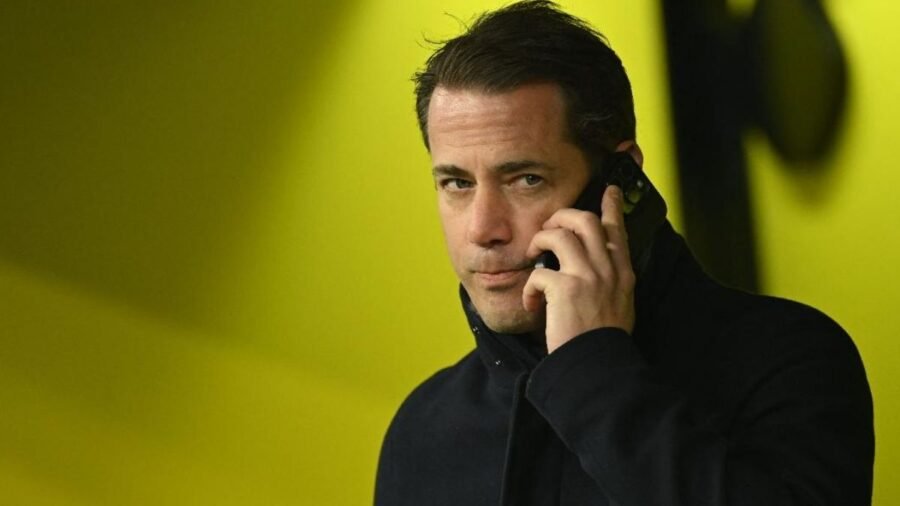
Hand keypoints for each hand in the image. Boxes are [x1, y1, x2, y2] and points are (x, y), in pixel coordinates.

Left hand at [523, 185, 635, 352]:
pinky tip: (532, 305)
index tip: (610, 190)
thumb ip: (610, 282)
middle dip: (562, 216)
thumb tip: (592, 268)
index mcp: (623, 273)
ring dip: (539, 241)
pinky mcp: (565, 289)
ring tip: (532, 256)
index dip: (611, 207)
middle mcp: (608, 270)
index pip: (617, 230)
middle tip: (549, 228)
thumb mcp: (620, 305)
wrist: (598, 367)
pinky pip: (539, 272)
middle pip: (586, 220)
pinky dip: (529, 288)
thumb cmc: (603, 341)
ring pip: (560, 234)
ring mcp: (588, 277)